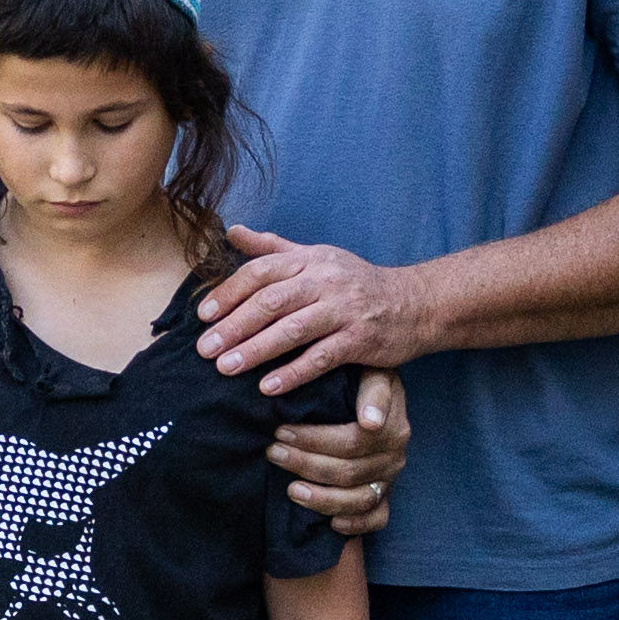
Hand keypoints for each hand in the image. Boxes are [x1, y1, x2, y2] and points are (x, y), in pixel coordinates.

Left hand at [200, 230, 433, 384]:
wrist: (415, 303)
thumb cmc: (356, 282)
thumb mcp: (317, 257)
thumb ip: (272, 247)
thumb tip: (231, 231)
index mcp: (309, 259)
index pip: (260, 272)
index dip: (229, 293)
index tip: (203, 317)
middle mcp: (325, 280)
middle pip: (270, 302)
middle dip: (233, 326)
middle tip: (204, 349)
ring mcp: (343, 309)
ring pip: (291, 329)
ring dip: (255, 350)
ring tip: (225, 369)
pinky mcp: (360, 340)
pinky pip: (320, 358)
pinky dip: (292, 373)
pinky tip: (268, 387)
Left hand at [264, 365, 408, 532]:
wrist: (374, 402)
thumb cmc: (361, 384)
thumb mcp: (367, 373)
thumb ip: (370, 389)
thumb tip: (370, 422)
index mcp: (391, 425)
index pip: (353, 440)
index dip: (315, 439)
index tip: (281, 431)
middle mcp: (394, 454)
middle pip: (349, 470)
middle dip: (305, 462)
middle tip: (273, 451)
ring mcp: (389, 479)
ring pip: (358, 499)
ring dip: (322, 498)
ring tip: (291, 490)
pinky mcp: (386, 499)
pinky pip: (376, 520)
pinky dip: (354, 524)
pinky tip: (331, 523)